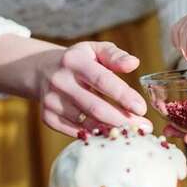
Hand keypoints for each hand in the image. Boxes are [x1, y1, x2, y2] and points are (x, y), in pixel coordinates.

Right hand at [36, 41, 151, 136]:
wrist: (42, 70)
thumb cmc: (80, 61)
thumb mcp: (95, 50)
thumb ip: (115, 56)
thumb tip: (134, 63)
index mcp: (74, 61)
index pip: (102, 80)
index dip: (123, 95)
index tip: (142, 108)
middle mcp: (60, 81)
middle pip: (95, 107)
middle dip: (122, 120)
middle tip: (144, 127)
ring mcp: (51, 101)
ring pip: (87, 123)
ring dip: (112, 130)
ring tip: (132, 132)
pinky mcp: (47, 117)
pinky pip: (75, 132)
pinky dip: (95, 135)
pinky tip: (111, 135)